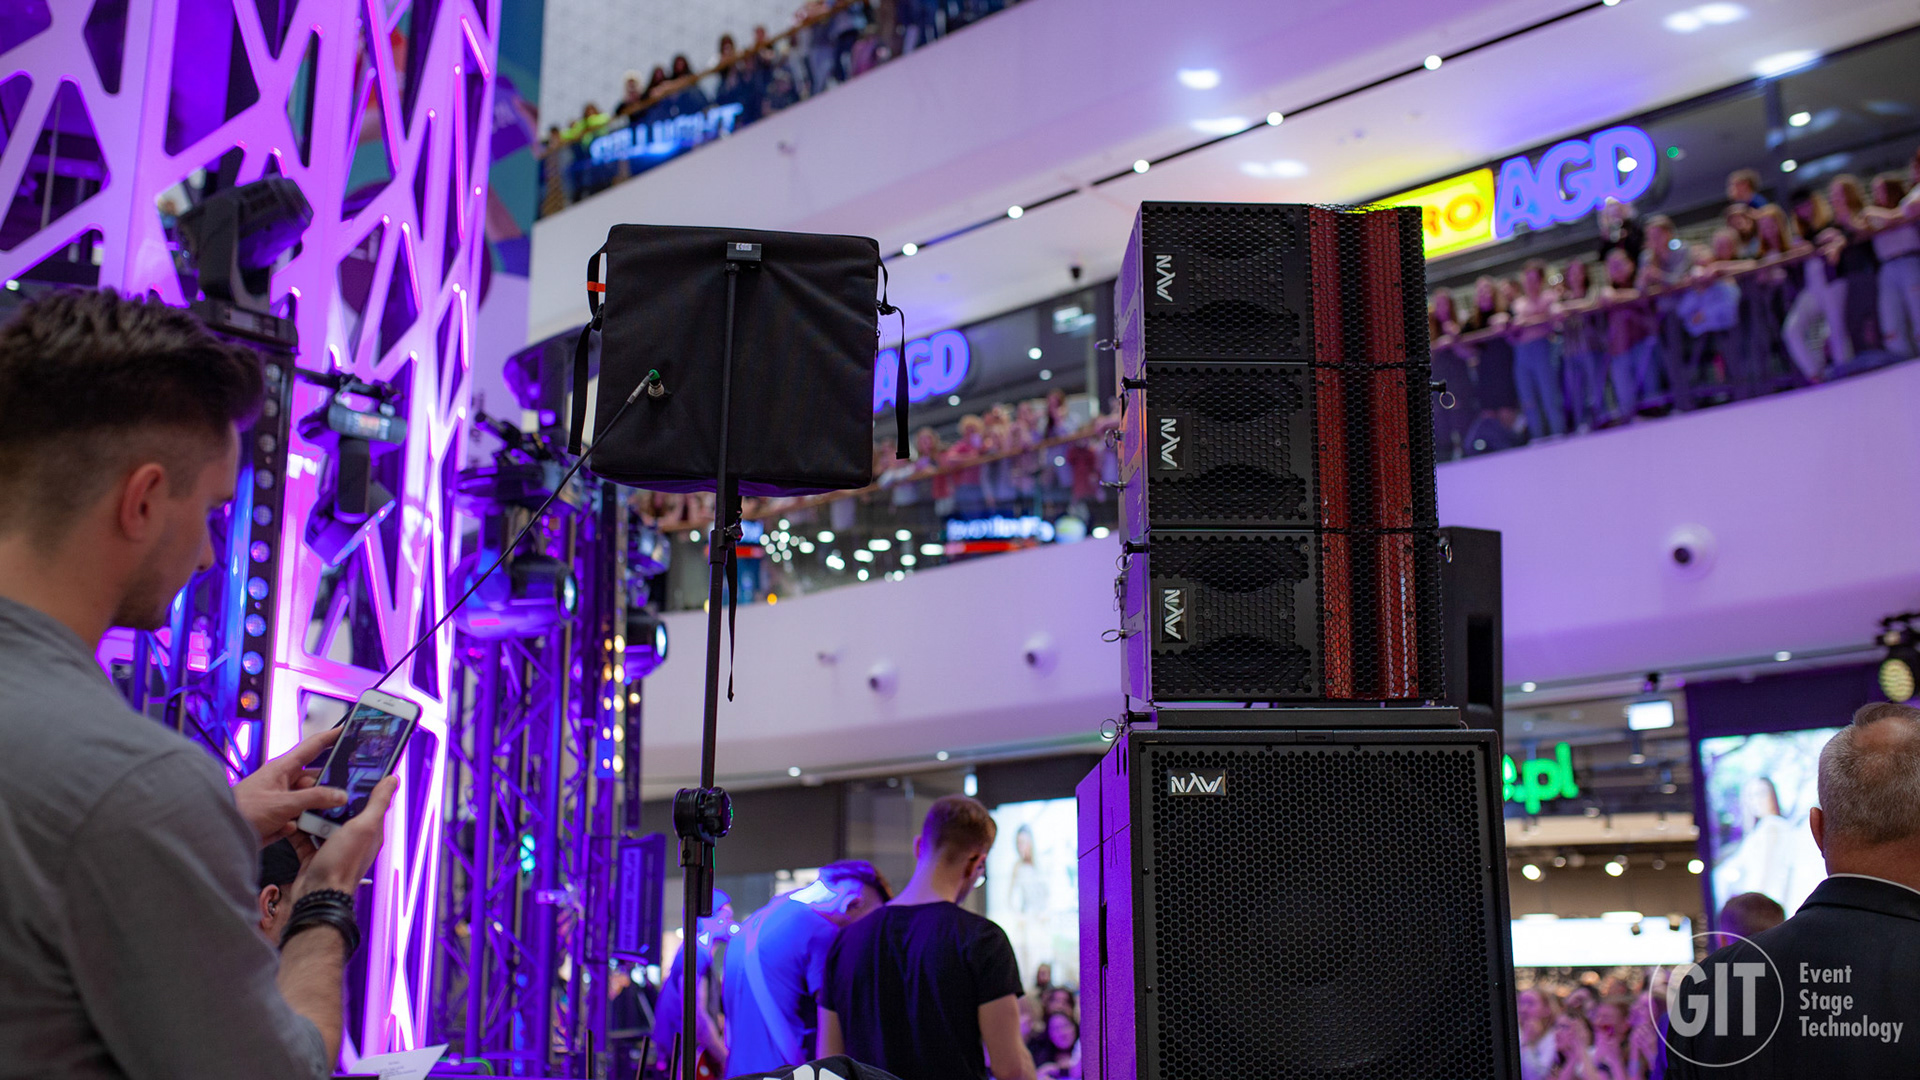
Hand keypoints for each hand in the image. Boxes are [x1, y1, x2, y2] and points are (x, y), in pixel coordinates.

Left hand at [232, 728, 347, 846]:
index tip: (349, 732)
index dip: (332, 737)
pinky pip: (301, 818)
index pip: (313, 746)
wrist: (219, 835)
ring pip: (311, 801)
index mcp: (283, 768)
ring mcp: (282, 800)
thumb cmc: (241, 811)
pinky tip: (305, 829)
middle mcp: (284, 782)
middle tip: (351, 790)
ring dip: (317, 810)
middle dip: (330, 786)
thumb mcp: (283, 804)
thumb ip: (314, 799)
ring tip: (329, 815)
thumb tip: (340, 795)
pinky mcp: (280, 818)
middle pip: (316, 779)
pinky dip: (305, 824)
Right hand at [294, 774, 397, 895]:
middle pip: (340, 810)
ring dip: (310, 812)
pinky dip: (297, 829)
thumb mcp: (364, 827)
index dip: (360, 786)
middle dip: (328, 798)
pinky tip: (290, 818)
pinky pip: (304, 837)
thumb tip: (393, 779)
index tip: (348, 769)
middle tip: (316, 782)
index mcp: (369, 831)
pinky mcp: (313, 855)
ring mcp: (332, 847)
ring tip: (301, 796)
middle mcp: (352, 838)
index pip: (368, 801)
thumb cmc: (343, 864)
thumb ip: (377, 803)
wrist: (317, 895)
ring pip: (320, 821)